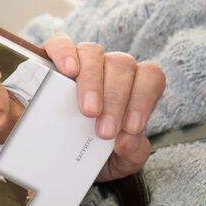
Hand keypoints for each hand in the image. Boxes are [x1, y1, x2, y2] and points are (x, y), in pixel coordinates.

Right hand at [44, 32, 164, 181]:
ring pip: (94, 53)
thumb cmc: (98, 154)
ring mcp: (85, 59)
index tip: (130, 129)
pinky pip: (61, 42)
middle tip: (104, 132)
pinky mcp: (55, 56)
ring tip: (87, 111)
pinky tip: (67, 71)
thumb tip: (126, 142)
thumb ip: (133, 153)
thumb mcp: (121, 162)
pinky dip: (65, 52)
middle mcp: (113, 68)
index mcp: (135, 87)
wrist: (64, 158)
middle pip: (123, 66)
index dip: (143, 100)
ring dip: (92, 82)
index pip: (150, 77)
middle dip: (116, 100)